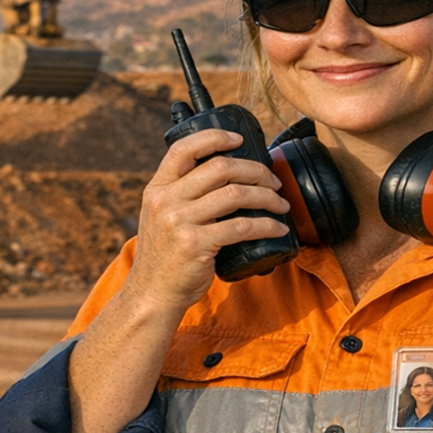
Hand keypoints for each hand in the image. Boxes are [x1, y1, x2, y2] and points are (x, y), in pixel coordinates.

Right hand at [126, 128, 290, 307]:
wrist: (152, 295)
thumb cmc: (165, 256)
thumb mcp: (161, 216)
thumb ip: (182, 194)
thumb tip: (224, 174)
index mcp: (157, 188)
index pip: (183, 148)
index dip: (214, 137)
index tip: (239, 139)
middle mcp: (166, 200)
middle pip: (220, 167)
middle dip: (255, 170)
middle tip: (272, 180)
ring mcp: (179, 222)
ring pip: (236, 194)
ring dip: (267, 196)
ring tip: (280, 204)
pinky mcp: (196, 245)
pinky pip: (242, 226)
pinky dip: (267, 225)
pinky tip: (277, 228)